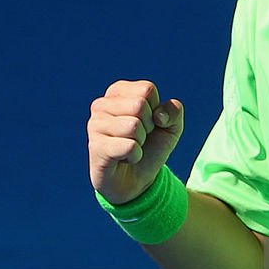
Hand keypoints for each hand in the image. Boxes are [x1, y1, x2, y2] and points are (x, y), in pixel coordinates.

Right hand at [87, 80, 183, 203]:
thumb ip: (174, 111)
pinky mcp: (95, 147)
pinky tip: (124, 159)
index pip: (146, 89)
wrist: (137, 180)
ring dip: (141, 142)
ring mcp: (95, 125)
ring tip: (131, 147)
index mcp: (118, 91)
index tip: (149, 123)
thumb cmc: (151, 147)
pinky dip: (135, 156)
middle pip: (139, 105)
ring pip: (133, 126)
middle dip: (148, 126)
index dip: (156, 110)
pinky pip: (129, 146)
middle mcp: (101, 104)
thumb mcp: (171, 127)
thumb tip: (159, 115)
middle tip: (139, 137)